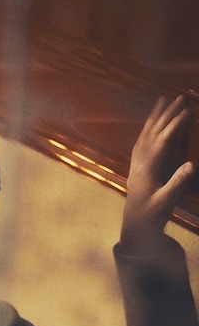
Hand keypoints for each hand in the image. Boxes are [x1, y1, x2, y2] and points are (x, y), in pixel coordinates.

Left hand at [120, 96, 194, 254]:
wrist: (134, 227)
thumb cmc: (151, 216)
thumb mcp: (165, 202)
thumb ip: (177, 184)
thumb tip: (192, 165)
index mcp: (147, 169)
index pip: (162, 140)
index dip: (174, 124)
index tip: (187, 111)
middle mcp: (139, 162)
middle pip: (152, 132)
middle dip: (166, 114)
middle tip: (178, 97)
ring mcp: (136, 164)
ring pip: (144, 134)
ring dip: (154, 117)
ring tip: (163, 101)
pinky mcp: (136, 168)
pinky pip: (140, 142)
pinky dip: (147, 129)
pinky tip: (150, 124)